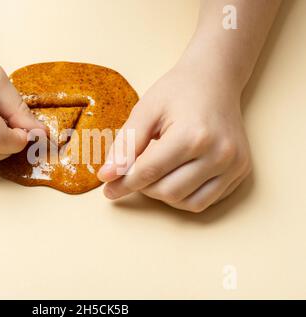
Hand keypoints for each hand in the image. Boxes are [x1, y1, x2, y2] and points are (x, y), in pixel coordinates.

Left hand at [98, 64, 251, 212]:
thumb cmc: (177, 92)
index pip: (149, 171)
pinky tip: (176, 176)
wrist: (215, 80)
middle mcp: (219, 153)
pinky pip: (206, 201)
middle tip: (135, 171)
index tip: (108, 189)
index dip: (124, 184)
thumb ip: (126, 145)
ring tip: (157, 172)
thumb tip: (107, 175)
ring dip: (164, 194)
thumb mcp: (146, 111)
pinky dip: (185, 196)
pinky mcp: (241, 172)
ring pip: (187, 203)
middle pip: (168, 191)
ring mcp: (234, 165)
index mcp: (193, 135)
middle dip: (144, 187)